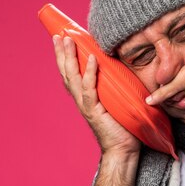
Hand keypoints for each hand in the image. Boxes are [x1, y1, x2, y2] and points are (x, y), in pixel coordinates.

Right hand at [53, 35, 140, 156]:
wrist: (123, 151)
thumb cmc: (124, 128)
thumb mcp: (118, 102)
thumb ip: (115, 88)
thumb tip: (125, 69)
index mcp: (85, 98)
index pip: (71, 74)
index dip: (65, 58)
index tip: (62, 39)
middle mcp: (82, 100)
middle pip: (66, 73)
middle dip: (61, 53)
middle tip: (59, 34)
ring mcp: (86, 105)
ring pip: (73, 77)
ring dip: (69, 57)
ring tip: (67, 40)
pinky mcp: (94, 111)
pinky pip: (89, 88)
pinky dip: (89, 72)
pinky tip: (90, 58)